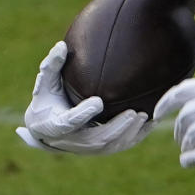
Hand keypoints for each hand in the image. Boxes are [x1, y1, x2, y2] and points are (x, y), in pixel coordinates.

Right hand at [17, 41, 152, 156]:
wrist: (46, 130)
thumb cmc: (46, 101)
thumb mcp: (45, 84)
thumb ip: (52, 66)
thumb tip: (62, 45)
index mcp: (55, 125)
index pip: (70, 121)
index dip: (84, 114)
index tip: (98, 101)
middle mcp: (72, 140)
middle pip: (97, 139)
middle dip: (117, 127)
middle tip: (133, 112)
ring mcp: (87, 148)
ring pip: (111, 145)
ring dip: (129, 132)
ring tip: (144, 116)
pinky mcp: (99, 149)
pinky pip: (119, 146)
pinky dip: (135, 136)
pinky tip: (150, 123)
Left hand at [154, 75, 194, 168]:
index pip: (181, 91)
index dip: (165, 103)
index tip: (157, 113)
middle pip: (184, 118)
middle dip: (178, 131)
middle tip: (180, 139)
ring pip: (191, 136)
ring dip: (185, 145)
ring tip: (187, 151)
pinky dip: (191, 158)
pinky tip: (186, 162)